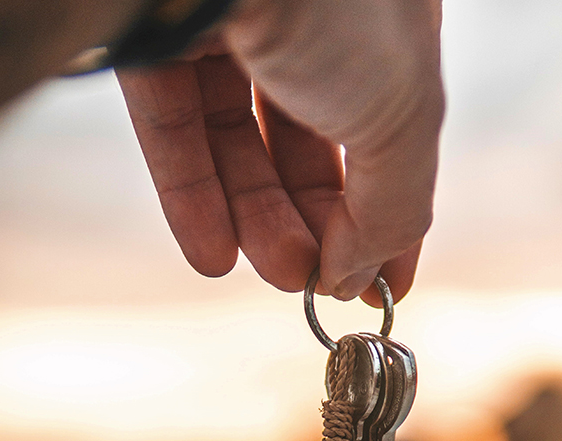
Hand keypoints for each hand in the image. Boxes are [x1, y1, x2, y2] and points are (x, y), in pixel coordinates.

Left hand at [116, 0, 443, 302]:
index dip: (391, 220)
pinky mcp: (159, 35)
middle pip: (313, 149)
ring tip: (274, 274)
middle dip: (317, 226)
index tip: (382, 290)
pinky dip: (193, 195)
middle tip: (312, 284)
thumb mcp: (402, 115)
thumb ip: (395, 206)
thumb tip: (360, 277)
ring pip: (242, 143)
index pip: (395, 140)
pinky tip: (211, 256)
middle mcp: (314, 26)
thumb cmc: (334, 1)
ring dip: (258, 221)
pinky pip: (175, 125)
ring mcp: (234, 27)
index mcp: (388, 34)